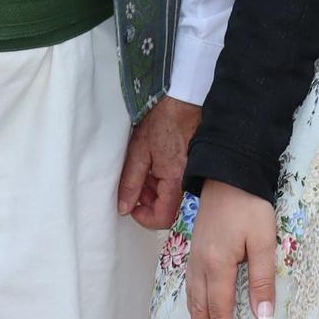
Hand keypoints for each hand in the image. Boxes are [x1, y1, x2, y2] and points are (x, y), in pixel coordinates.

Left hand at [118, 95, 200, 230]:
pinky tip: (157, 166)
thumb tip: (124, 207)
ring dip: (156, 192)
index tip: (131, 207)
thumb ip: (130, 183)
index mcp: (175, 180)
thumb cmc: (162, 121)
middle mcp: (188, 181)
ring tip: (145, 170)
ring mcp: (193, 174)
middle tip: (137, 184)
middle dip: (149, 202)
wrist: (183, 100)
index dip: (144, 217)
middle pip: (170, 210)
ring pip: (174, 199)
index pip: (162, 218)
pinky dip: (165, 182)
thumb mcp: (138, 152)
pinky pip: (180, 185)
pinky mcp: (194, 167)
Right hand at [185, 179, 277, 318]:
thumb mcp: (263, 241)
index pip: (220, 309)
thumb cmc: (249, 206)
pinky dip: (192, 302)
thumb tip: (263, 316)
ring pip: (192, 297)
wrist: (228, 174)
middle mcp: (200, 264)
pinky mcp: (195, 247)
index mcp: (218, 265)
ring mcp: (195, 256)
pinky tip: (196, 306)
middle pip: (200, 308)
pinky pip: (190, 284)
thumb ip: (262, 279)